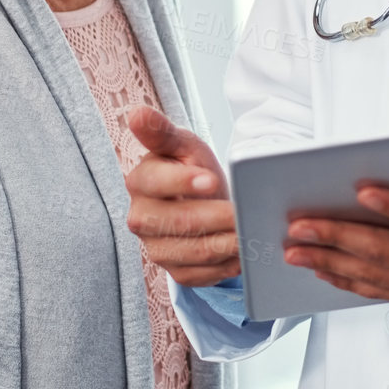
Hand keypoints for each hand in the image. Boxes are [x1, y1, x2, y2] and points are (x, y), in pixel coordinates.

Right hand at [123, 106, 239, 286]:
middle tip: (245, 211)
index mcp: (140, 181)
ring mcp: (156, 248)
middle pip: (180, 221)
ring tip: (252, 232)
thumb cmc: (192, 168)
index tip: (212, 180)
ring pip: (195, 251)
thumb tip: (137, 114)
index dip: (184, 181)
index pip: (157, 182)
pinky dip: (226, 265)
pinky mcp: (174, 271)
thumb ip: (162, 132)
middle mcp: (141, 218)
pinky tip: (244, 253)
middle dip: (216, 217)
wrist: (200, 203)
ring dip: (227, 243)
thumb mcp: (182, 145)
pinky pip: (202, 274)